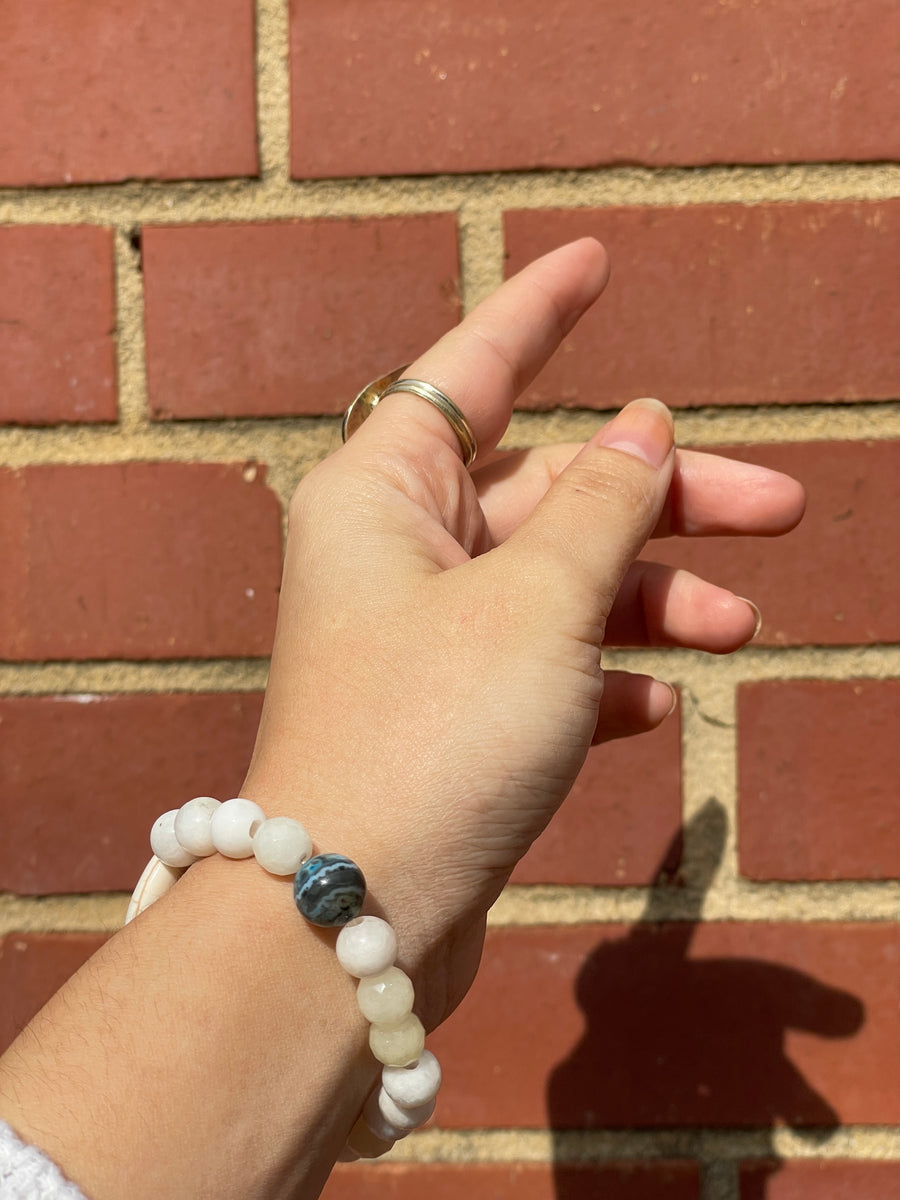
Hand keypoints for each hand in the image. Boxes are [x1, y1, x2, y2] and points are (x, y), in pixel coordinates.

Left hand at [242, 238, 803, 1021]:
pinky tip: (654, 709)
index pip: (473, 368)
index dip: (540, 309)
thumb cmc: (432, 731)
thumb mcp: (535, 603)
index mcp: (384, 491)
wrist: (352, 915)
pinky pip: (542, 668)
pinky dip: (601, 680)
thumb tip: (643, 426)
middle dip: (663, 499)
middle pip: (549, 489)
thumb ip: (599, 507)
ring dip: (649, 600)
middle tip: (782, 509)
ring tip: (738, 629)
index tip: (597, 259)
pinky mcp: (449, 715)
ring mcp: (423, 636)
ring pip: (557, 583)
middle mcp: (395, 551)